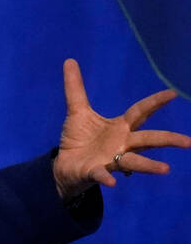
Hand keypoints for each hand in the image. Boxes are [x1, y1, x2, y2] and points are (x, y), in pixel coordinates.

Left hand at [53, 59, 190, 200]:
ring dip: (149, 165)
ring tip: (166, 168)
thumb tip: (69, 60)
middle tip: (189, 142)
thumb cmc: (79, 138)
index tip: (172, 93)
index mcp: (120, 127)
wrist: (65, 164)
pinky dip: (106, 178)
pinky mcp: (95, 172)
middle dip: (166, 139)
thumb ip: (75, 88)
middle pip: (146, 139)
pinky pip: (102, 176)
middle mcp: (122, 145)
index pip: (140, 112)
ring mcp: (111, 160)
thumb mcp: (76, 110)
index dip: (154, 102)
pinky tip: (111, 182)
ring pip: (134, 162)